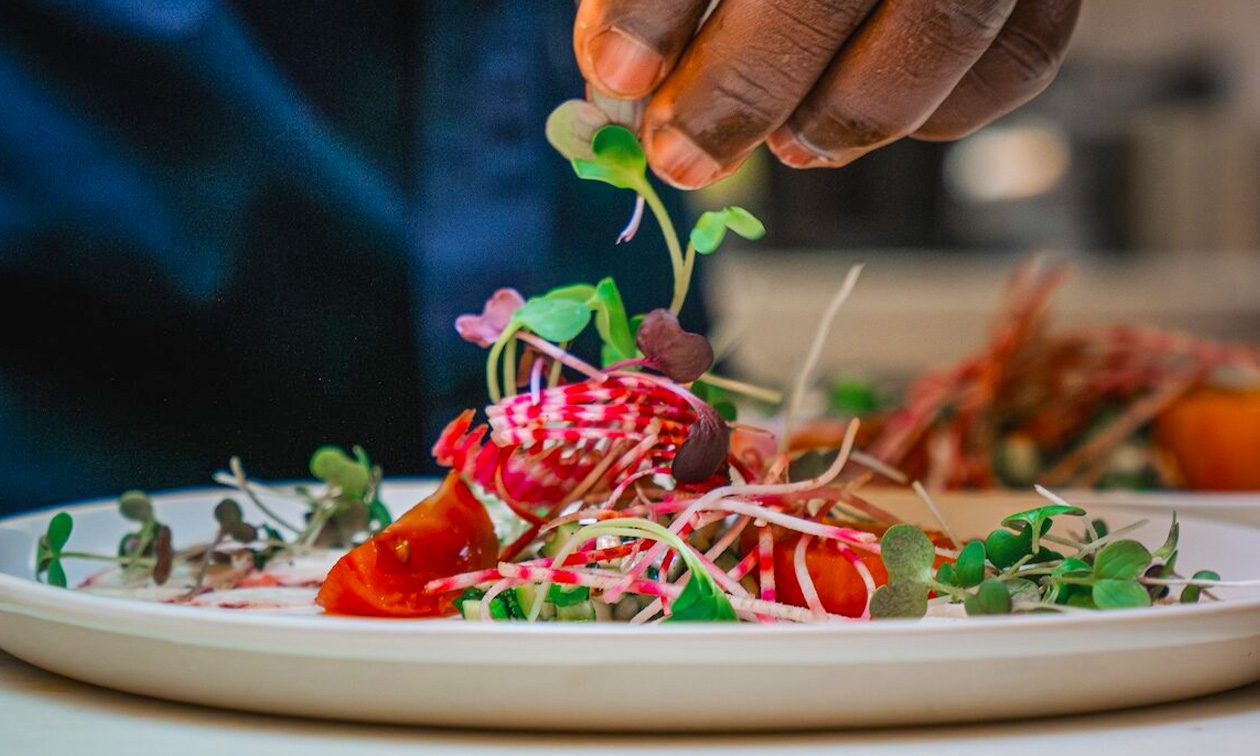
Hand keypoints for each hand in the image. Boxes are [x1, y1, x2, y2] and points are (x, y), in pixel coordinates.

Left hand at [574, 0, 1081, 187]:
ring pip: (941, 26)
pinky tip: (874, 121)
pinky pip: (1023, 55)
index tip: (619, 78)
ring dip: (846, 114)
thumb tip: (625, 72)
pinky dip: (945, 110)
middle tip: (682, 155)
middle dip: (744, 88)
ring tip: (787, 149)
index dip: (654, 4)